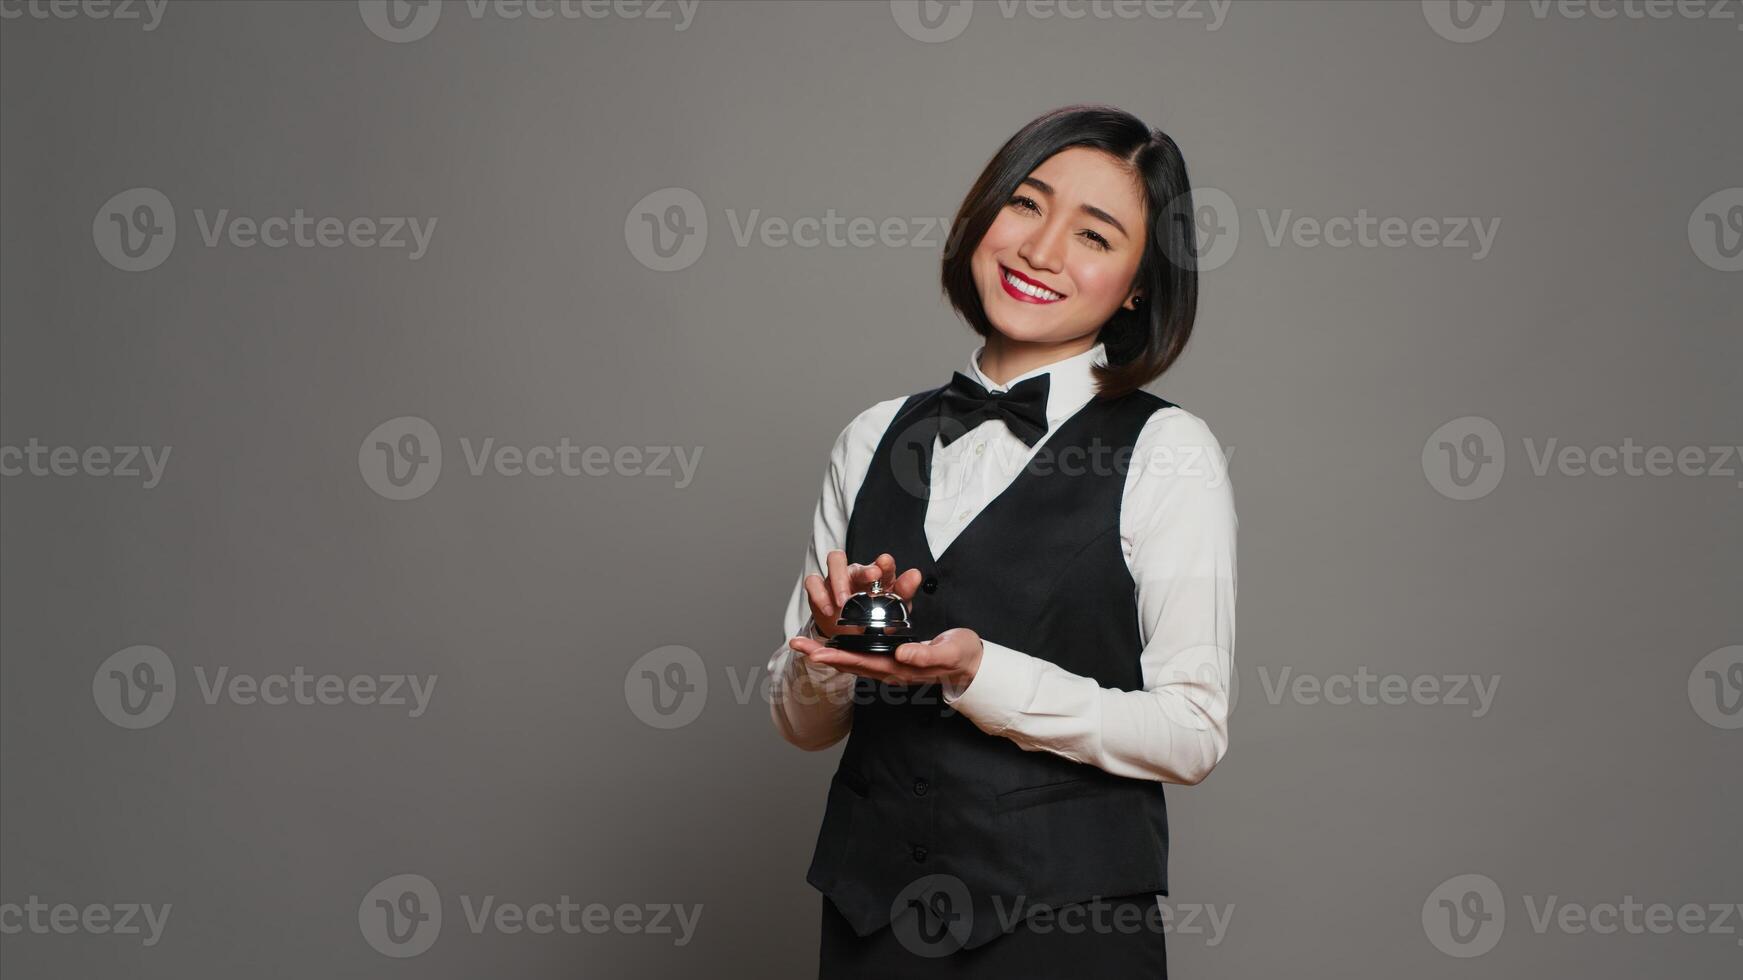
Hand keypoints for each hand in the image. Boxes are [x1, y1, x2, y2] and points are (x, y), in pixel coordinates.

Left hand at [789, 626, 984, 690]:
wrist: (972, 665)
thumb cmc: (962, 655)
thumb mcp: (949, 650)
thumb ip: (926, 655)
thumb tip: (900, 654)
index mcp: (900, 668)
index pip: (861, 663)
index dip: (836, 657)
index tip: (813, 653)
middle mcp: (890, 671)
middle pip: (849, 664)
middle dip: (821, 654)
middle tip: (795, 644)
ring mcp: (890, 667)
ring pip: (852, 661)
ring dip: (827, 653)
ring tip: (804, 644)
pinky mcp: (893, 660)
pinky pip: (862, 656)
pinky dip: (844, 650)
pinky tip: (832, 643)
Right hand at [803, 550, 922, 639]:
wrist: (849, 635)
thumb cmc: (872, 617)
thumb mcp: (892, 610)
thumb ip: (904, 593)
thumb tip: (915, 574)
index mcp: (877, 577)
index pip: (883, 564)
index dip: (885, 563)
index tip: (886, 564)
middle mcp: (856, 573)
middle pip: (858, 561)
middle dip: (863, 570)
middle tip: (870, 578)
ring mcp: (836, 578)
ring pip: (834, 561)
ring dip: (839, 579)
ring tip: (843, 601)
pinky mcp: (819, 588)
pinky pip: (813, 582)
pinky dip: (819, 594)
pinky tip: (828, 609)